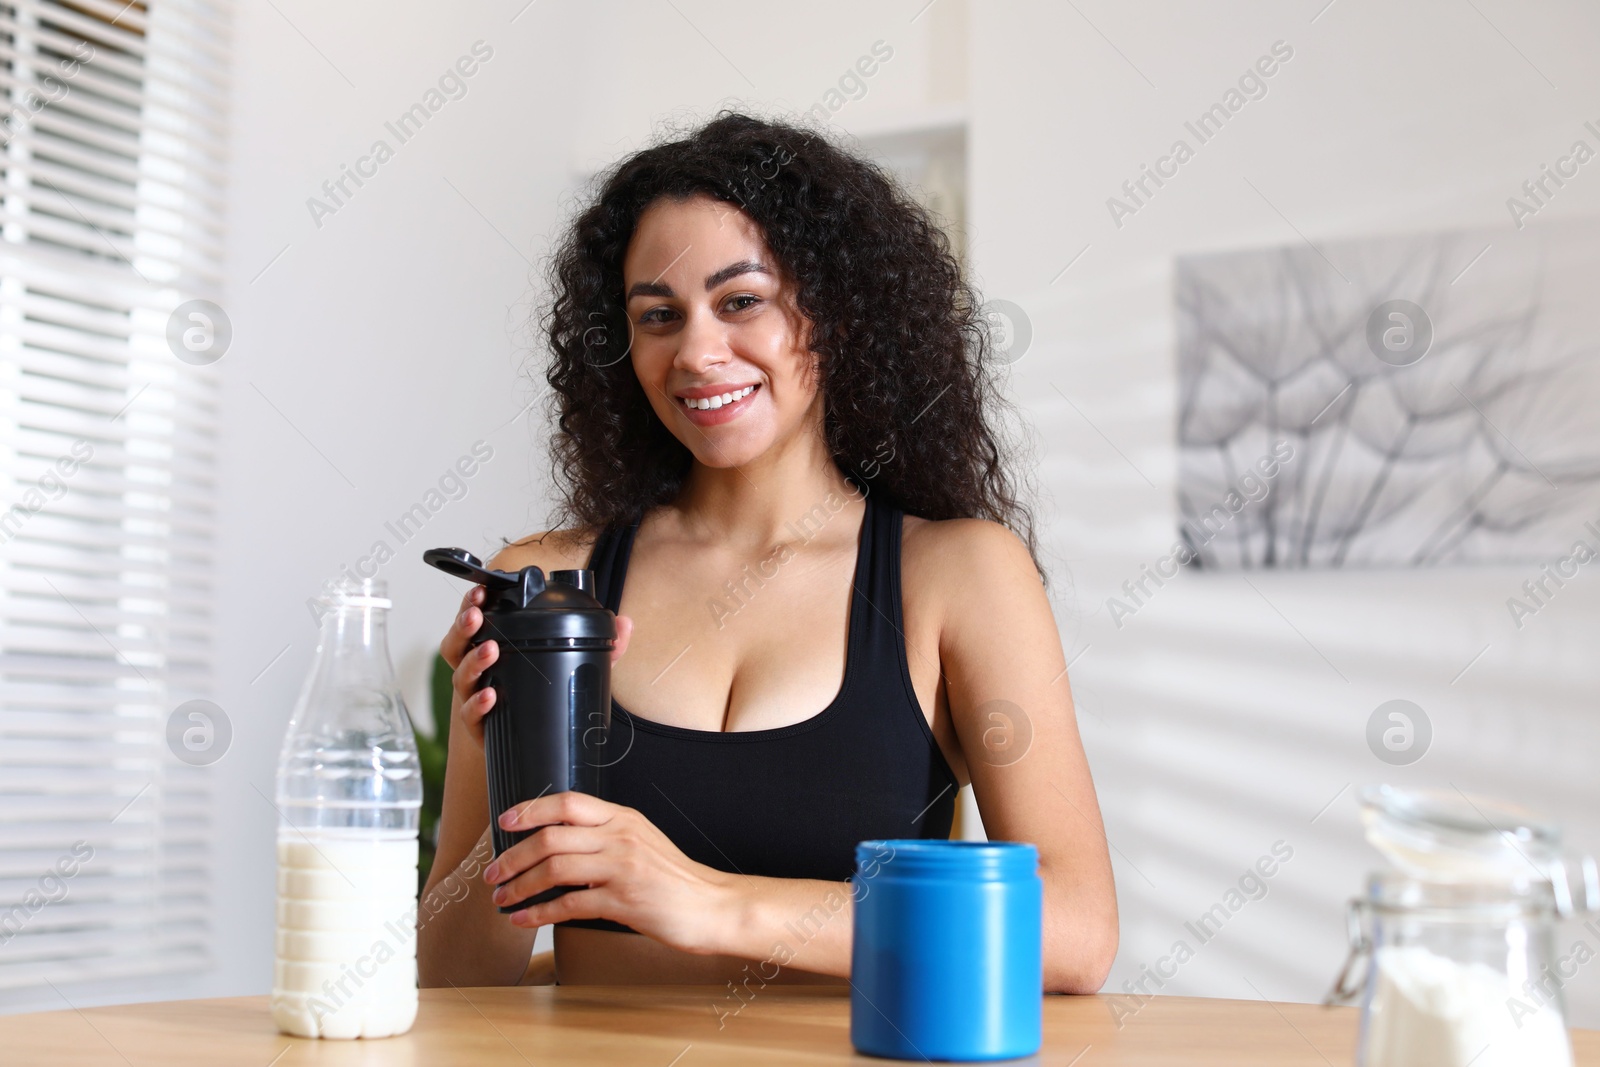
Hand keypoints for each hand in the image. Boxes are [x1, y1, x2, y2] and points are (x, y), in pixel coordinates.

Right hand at [439, 586, 632, 748]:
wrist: (534, 747)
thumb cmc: (546, 695)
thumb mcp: (575, 666)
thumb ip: (601, 646)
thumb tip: (625, 624)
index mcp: (494, 647)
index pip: (477, 620)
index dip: (472, 604)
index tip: (481, 592)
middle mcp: (478, 670)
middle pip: (457, 644)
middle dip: (464, 625)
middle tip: (477, 614)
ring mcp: (475, 697)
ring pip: (461, 675)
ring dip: (473, 660)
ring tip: (490, 649)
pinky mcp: (479, 726)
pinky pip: (470, 713)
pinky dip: (478, 703)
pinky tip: (490, 695)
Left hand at [482, 791, 736, 954]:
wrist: (712, 905)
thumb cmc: (675, 879)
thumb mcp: (642, 843)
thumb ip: (606, 837)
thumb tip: (559, 844)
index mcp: (624, 818)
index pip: (569, 803)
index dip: (531, 809)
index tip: (505, 821)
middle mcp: (621, 837)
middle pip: (552, 838)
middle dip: (513, 856)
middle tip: (493, 872)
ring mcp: (622, 868)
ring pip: (554, 870)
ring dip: (520, 885)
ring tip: (502, 897)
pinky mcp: (624, 901)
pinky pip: (570, 904)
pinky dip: (539, 913)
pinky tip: (524, 919)